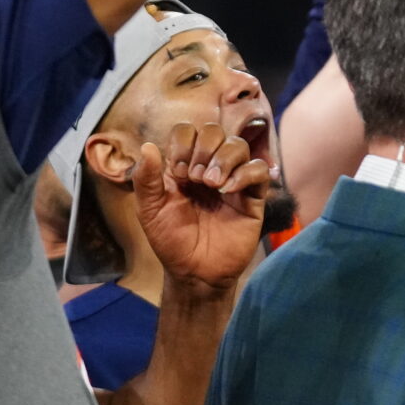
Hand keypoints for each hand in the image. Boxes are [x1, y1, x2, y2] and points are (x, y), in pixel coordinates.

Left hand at [131, 124, 270, 293]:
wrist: (195, 272)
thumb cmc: (171, 241)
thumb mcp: (150, 210)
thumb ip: (146, 179)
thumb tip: (149, 146)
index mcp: (182, 166)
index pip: (187, 131)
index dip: (184, 143)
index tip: (178, 173)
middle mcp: (208, 167)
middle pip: (215, 131)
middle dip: (204, 149)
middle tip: (194, 179)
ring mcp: (233, 180)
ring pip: (239, 145)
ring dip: (224, 158)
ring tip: (211, 184)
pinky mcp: (252, 197)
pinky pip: (258, 170)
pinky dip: (245, 173)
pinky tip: (228, 190)